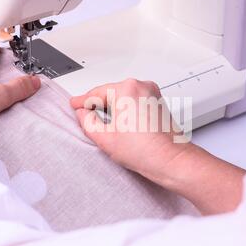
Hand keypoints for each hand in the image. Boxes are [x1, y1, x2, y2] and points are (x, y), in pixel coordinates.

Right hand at [71, 79, 186, 180]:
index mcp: (127, 89)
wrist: (170, 160)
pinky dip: (126, 109)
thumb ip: (87, 121)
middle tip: (87, 117)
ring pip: (123, 97)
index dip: (82, 101)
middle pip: (110, 93)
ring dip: (113, 108)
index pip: (96, 92)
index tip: (75, 104)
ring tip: (108, 127)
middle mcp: (141, 85)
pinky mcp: (158, 101)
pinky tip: (123, 126)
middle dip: (98, 105)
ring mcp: (152, 93)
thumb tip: (83, 113)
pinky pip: (135, 100)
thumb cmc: (145, 150)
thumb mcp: (104, 137)